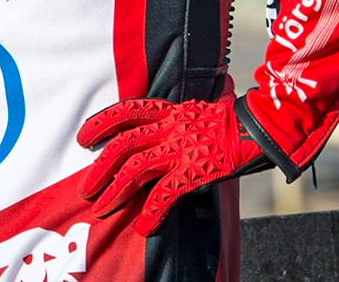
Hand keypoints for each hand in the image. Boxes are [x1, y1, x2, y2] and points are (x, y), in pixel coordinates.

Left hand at [77, 97, 261, 235]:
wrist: (255, 128)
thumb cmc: (226, 122)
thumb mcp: (193, 111)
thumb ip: (172, 120)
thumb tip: (156, 128)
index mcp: (167, 112)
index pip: (125, 111)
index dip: (100, 123)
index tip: (82, 137)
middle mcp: (169, 129)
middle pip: (123, 145)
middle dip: (100, 167)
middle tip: (86, 187)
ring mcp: (179, 150)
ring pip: (136, 169)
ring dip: (116, 190)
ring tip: (102, 207)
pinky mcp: (193, 172)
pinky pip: (165, 193)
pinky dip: (151, 211)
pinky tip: (143, 226)